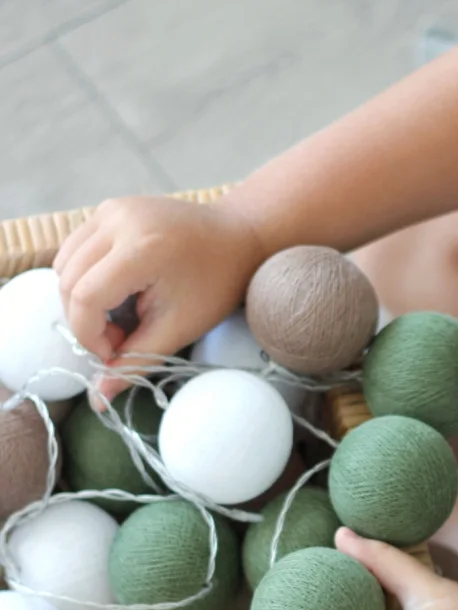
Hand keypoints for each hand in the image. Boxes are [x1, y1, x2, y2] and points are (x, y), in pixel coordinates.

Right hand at [54, 195, 266, 399]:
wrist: (239, 237)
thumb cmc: (216, 285)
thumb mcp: (179, 328)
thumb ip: (136, 361)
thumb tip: (97, 402)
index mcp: (141, 247)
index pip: (84, 297)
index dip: (89, 334)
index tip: (113, 353)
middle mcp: (118, 219)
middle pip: (68, 281)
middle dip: (86, 320)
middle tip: (123, 337)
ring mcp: (111, 208)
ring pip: (65, 265)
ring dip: (82, 299)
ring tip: (125, 314)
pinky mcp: (109, 207)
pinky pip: (76, 249)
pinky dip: (87, 277)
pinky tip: (121, 291)